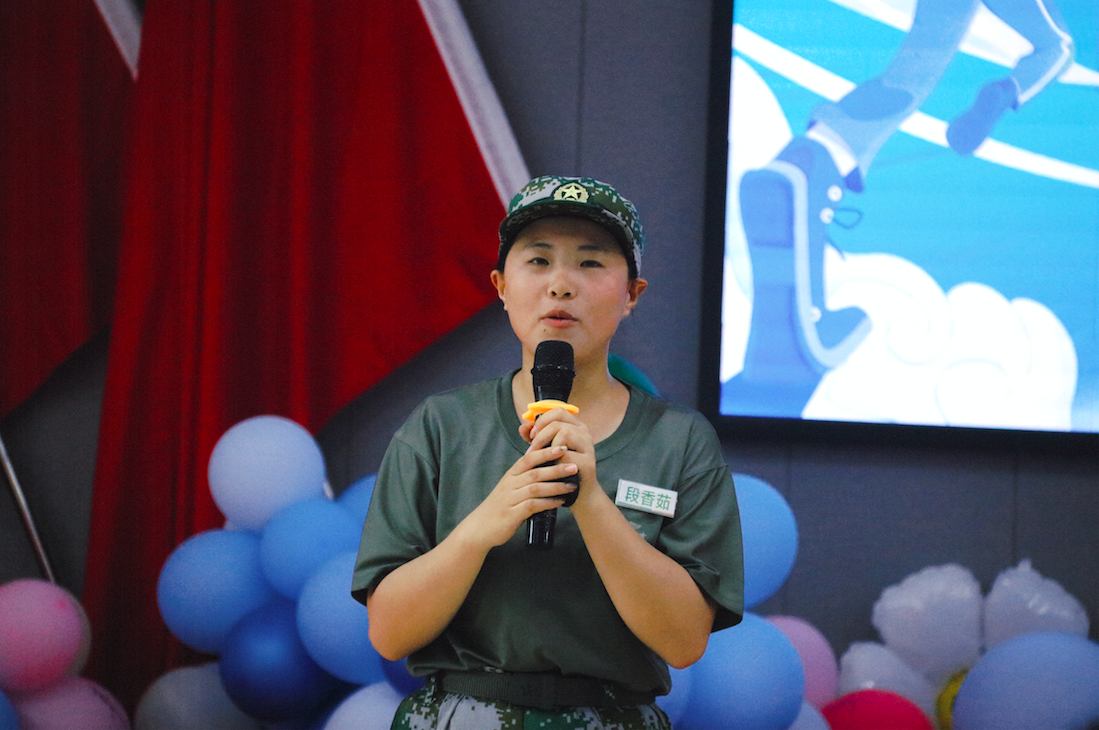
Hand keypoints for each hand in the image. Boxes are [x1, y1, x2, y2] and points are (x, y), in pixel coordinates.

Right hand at [455, 444, 578, 548]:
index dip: (545, 452)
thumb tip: (549, 470)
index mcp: (510, 475)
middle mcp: (509, 484)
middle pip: (535, 472)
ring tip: (572, 486)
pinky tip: (560, 502)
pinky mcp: (512, 514)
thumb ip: (525, 478)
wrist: (480, 528)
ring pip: (536, 488)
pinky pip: (533, 506)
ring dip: (556, 486)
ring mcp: (510, 499)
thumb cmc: (500, 507)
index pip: (528, 458)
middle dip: (556, 468)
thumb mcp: (510, 488)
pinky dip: (548, 503)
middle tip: (574, 466)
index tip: (563, 448)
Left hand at [519, 407, 596, 502]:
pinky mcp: (588, 463)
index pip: (558, 411)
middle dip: (540, 436)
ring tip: (541, 460)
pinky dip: (555, 462)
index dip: (542, 420)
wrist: (576, 494)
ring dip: (547, 447)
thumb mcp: (545, 450)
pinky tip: (552, 471)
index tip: (532, 435)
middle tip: (531, 450)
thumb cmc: (559, 469)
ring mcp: (588, 447)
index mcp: (576, 427)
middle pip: (558, 423)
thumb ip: (534, 437)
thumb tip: (523, 426)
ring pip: (565, 433)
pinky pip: (567, 455)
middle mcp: (585, 434)